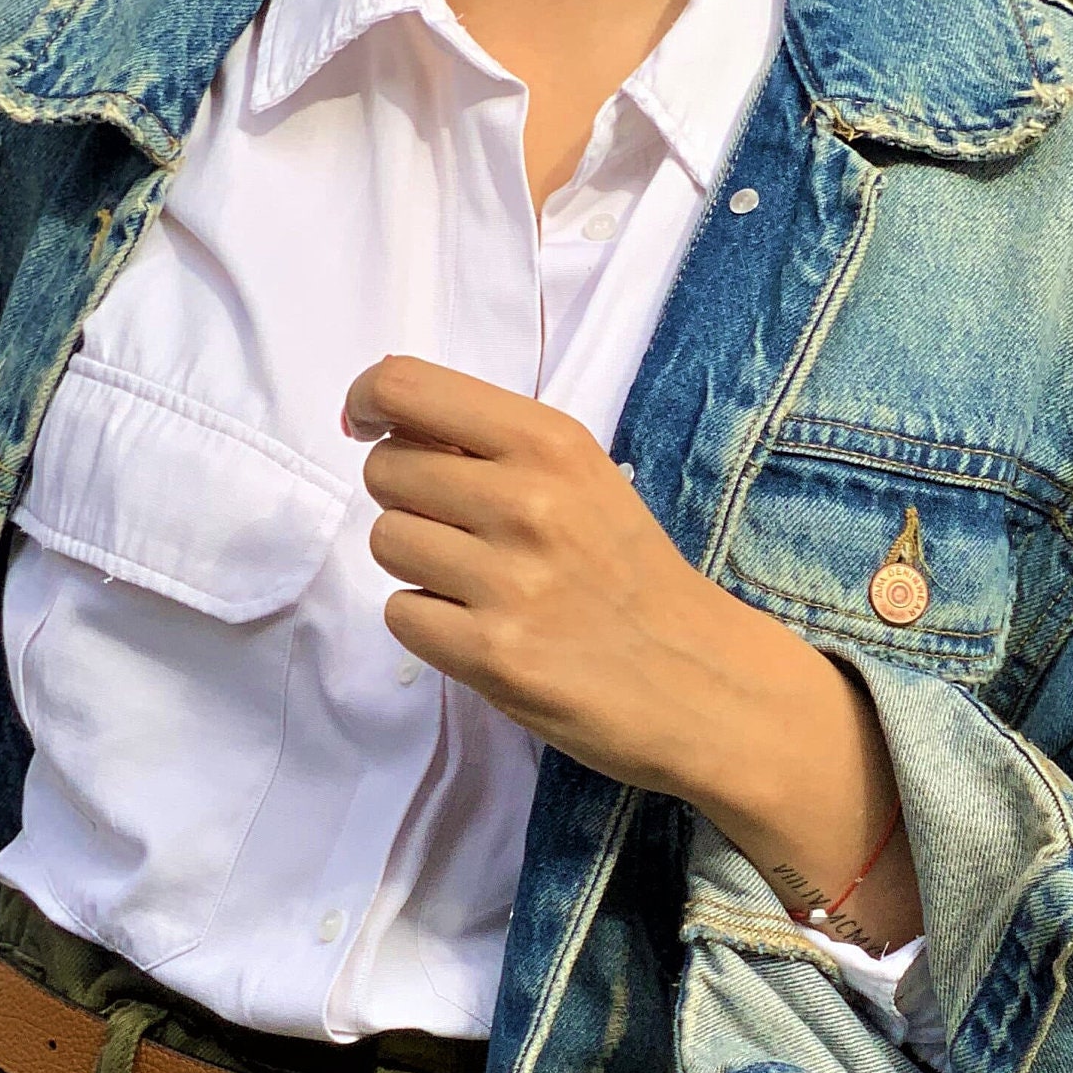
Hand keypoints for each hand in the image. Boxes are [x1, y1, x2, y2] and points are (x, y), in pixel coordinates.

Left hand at [346, 358, 922, 954]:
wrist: (704, 684)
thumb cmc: (636, 580)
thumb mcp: (586, 482)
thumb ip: (498, 448)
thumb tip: (390, 425)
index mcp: (551, 443)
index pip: (405, 388)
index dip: (367, 403)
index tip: (368, 427)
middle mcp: (527, 502)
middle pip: (386, 473)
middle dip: (408, 502)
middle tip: (460, 535)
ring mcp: (510, 582)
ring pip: (388, 544)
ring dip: (417, 568)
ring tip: (479, 589)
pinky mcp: (495, 656)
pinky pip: (403, 617)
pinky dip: (431, 628)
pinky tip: (482, 633)